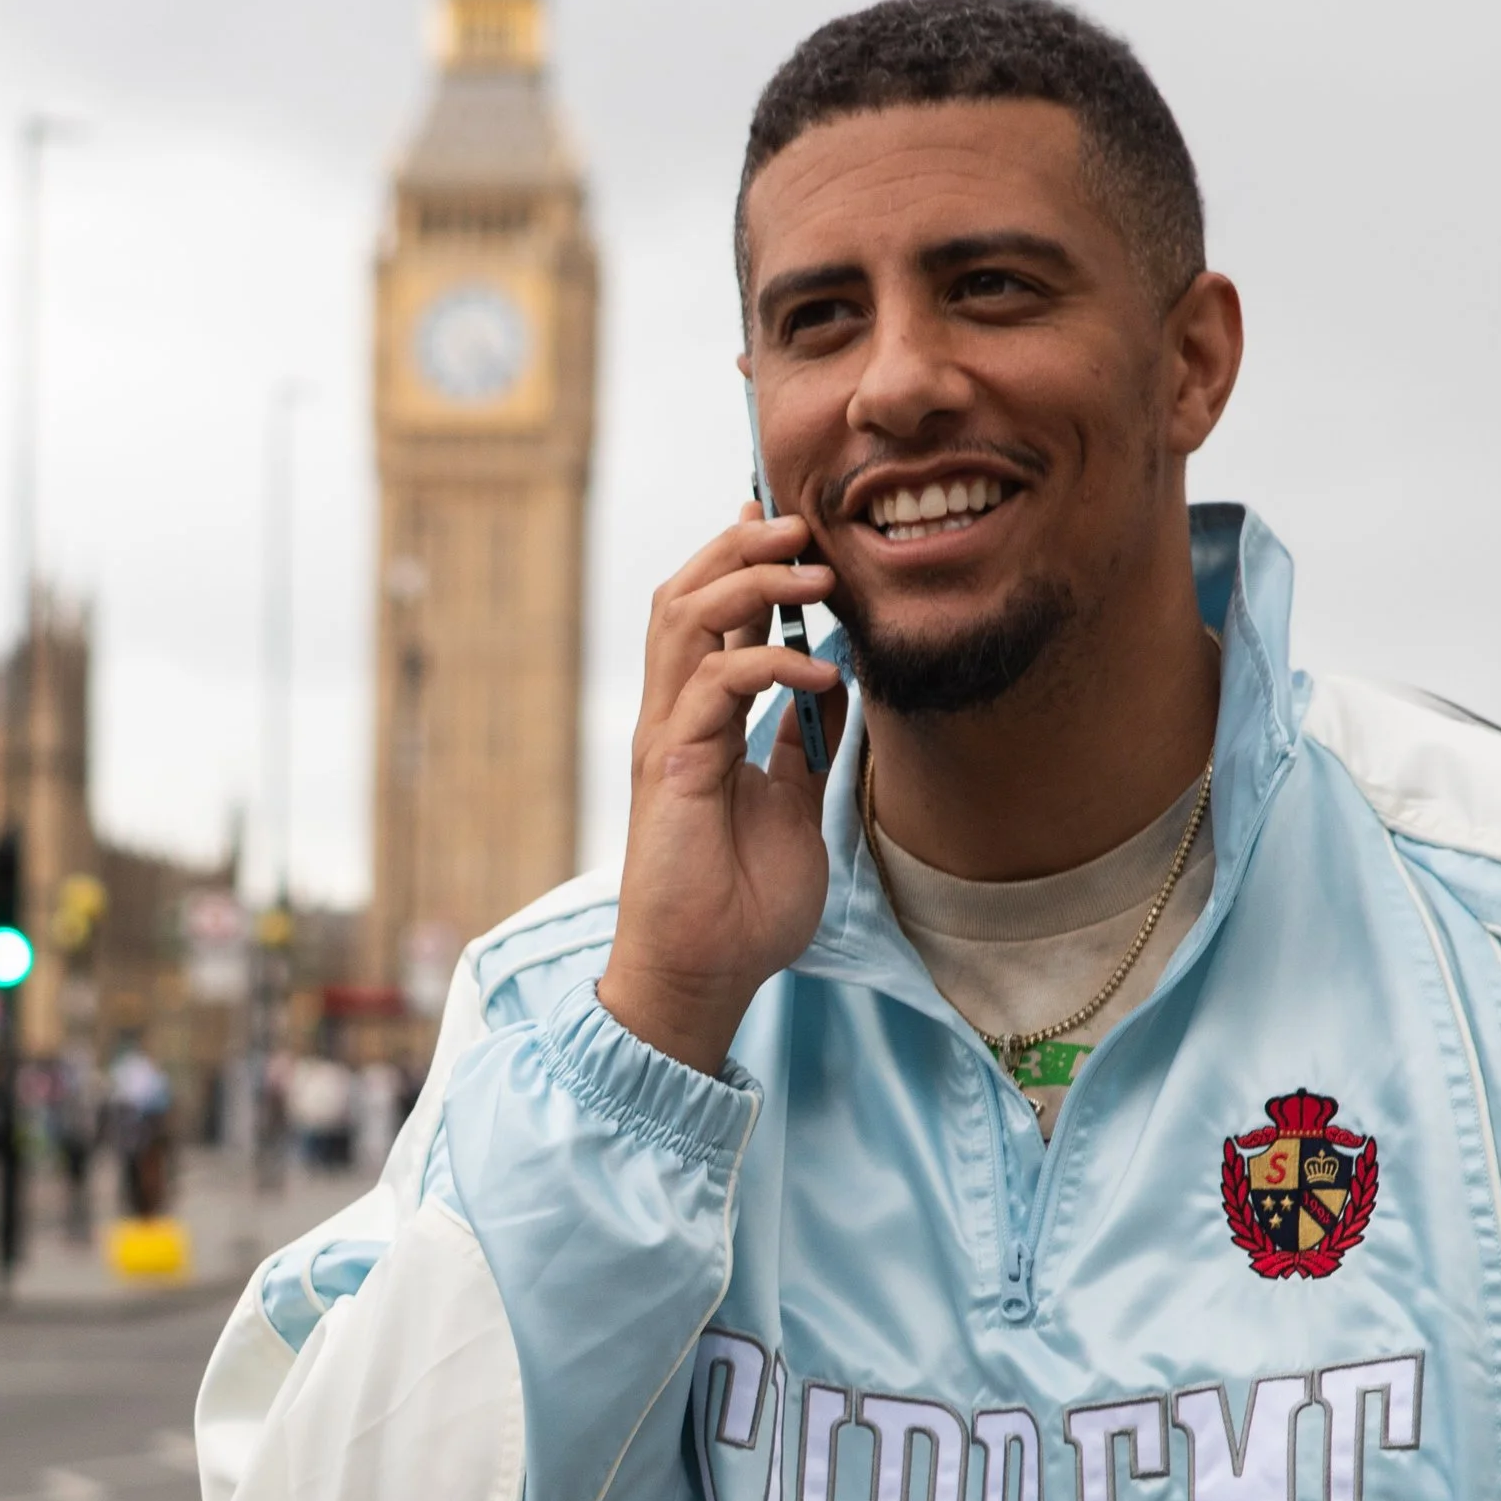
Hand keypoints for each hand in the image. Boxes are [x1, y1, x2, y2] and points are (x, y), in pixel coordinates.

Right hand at [597, 509, 848, 1077]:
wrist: (706, 974)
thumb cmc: (741, 907)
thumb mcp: (792, 807)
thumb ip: (801, 746)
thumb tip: (833, 690)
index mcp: (697, 724)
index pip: (709, 618)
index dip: (743, 562)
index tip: (791, 526)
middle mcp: (673, 718)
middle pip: (684, 594)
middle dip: (743, 548)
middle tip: (805, 528)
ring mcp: (667, 738)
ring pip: (684, 617)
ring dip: (753, 583)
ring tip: (818, 576)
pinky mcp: (674, 766)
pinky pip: (717, 684)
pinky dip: (773, 663)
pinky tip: (825, 673)